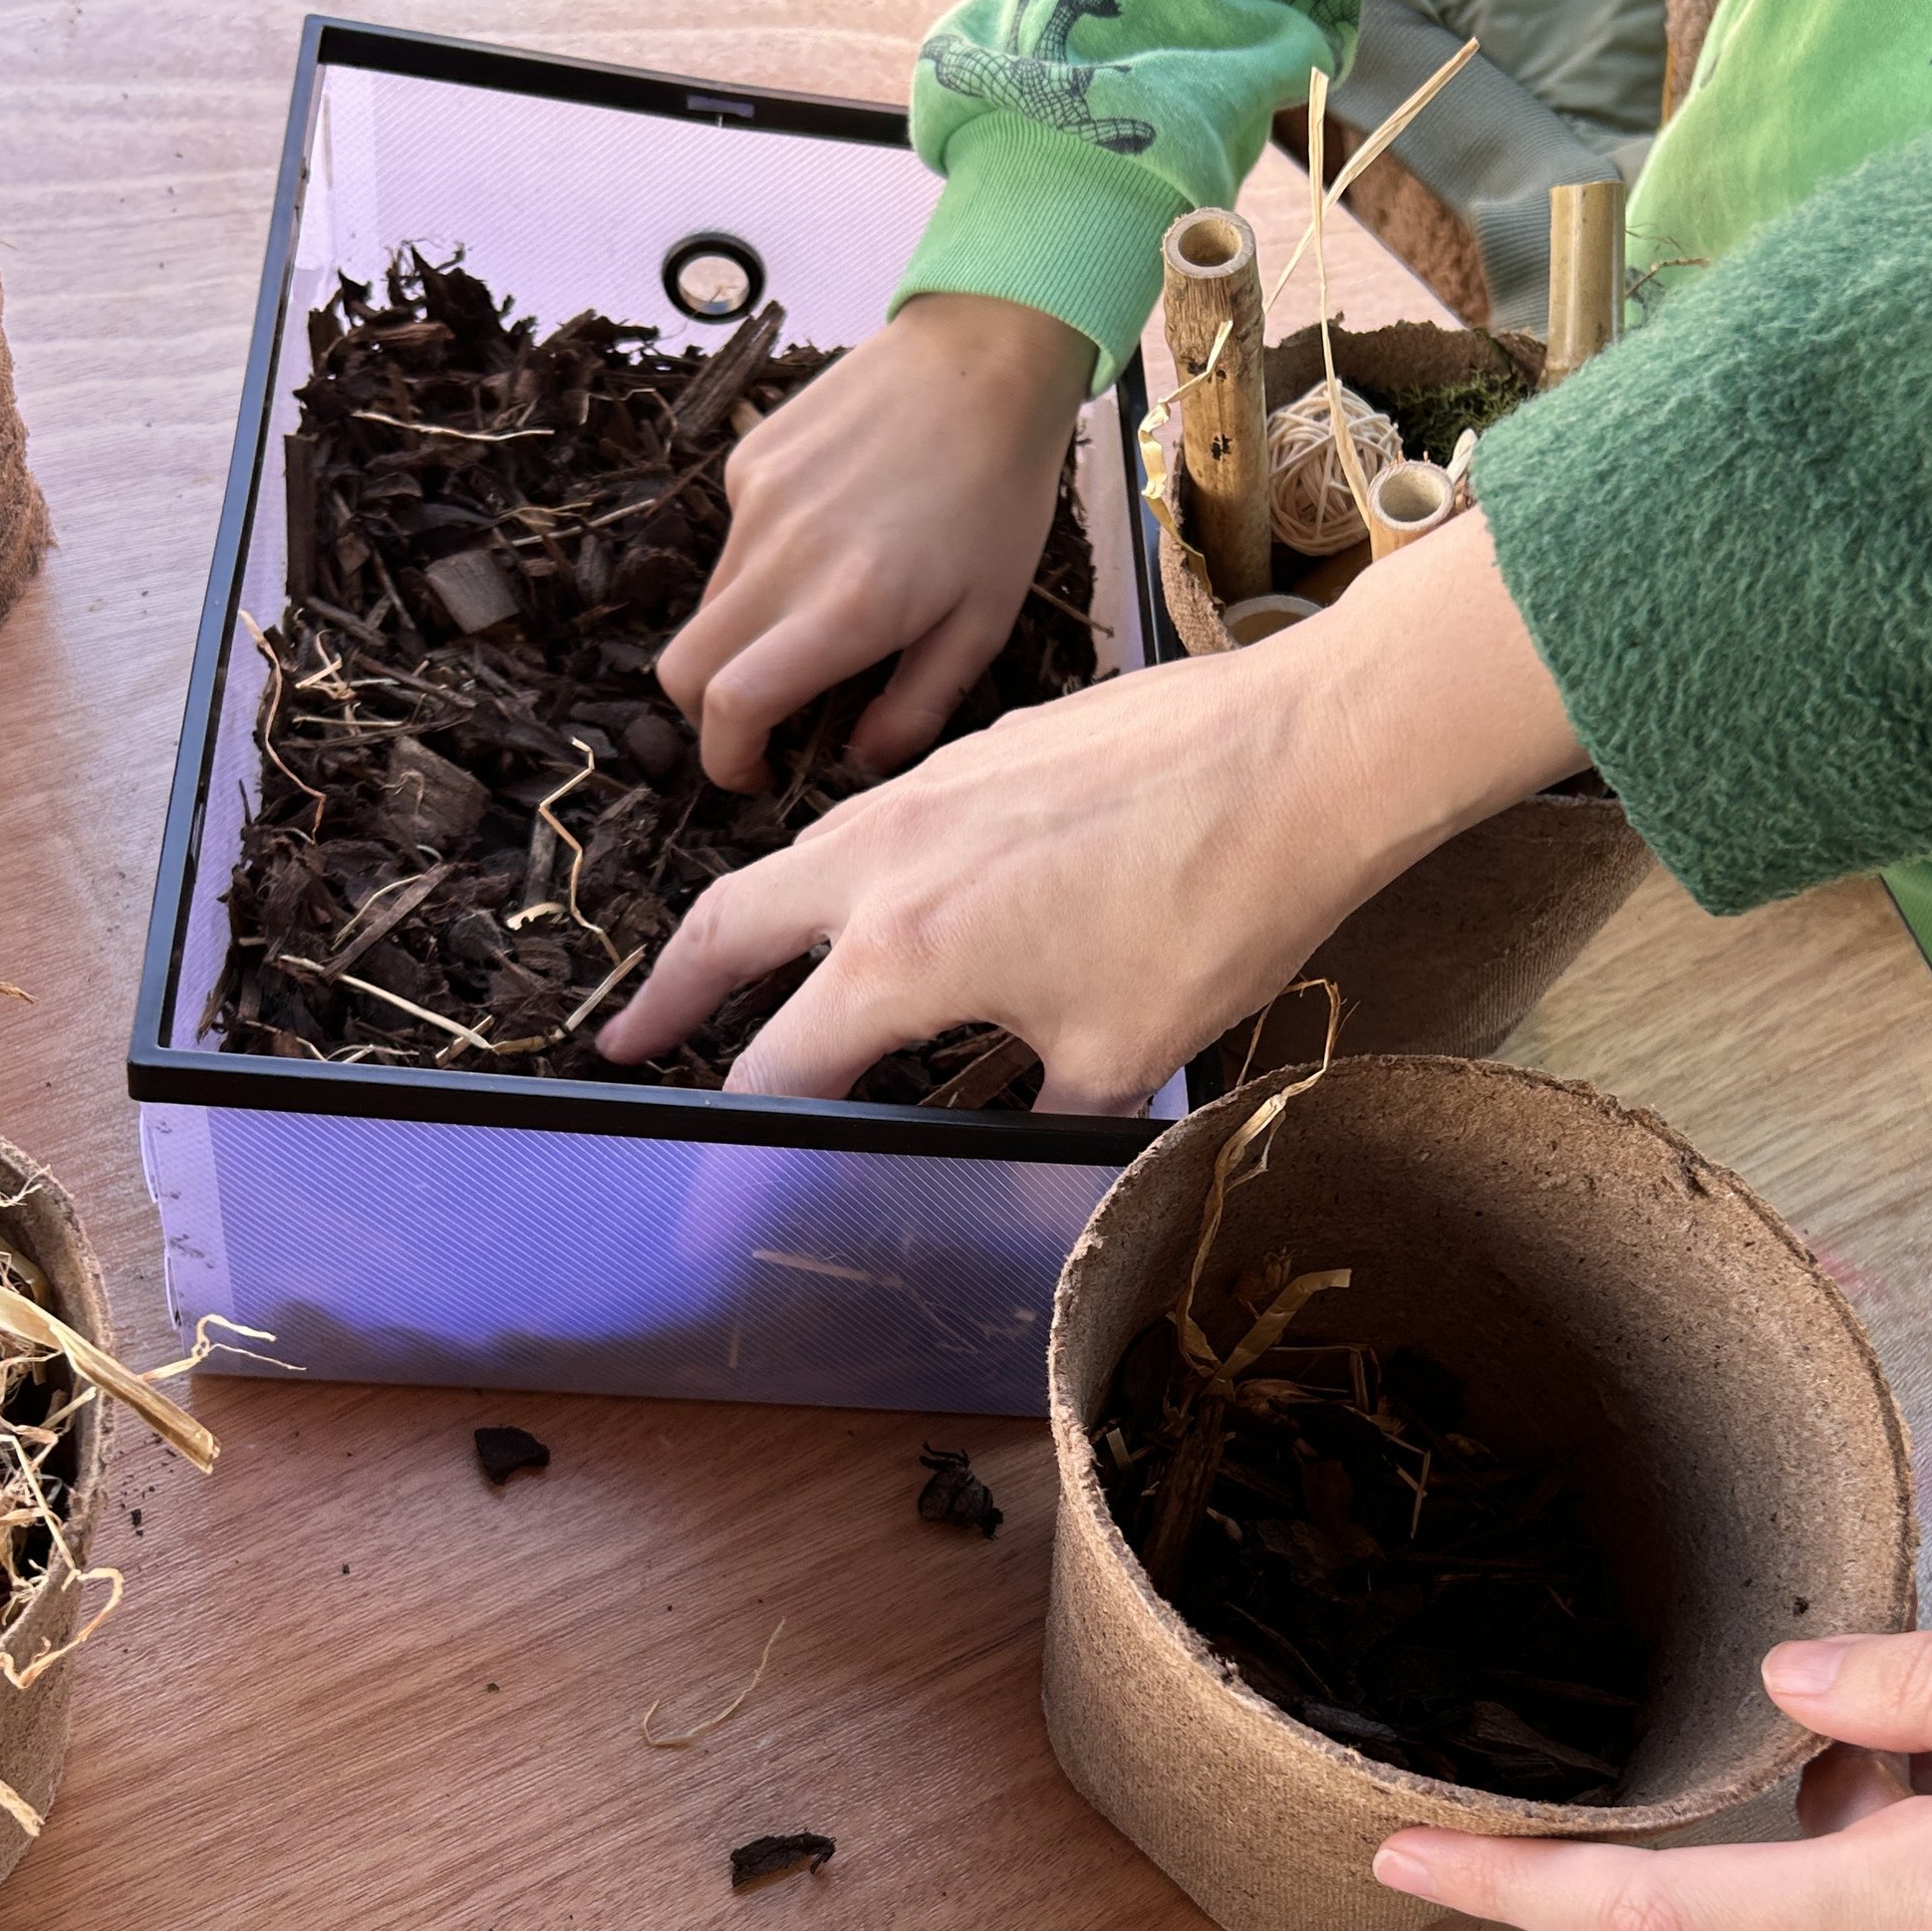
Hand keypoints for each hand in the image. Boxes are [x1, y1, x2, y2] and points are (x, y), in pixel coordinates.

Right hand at [605, 509, 1581, 1109]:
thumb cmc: (1217, 909)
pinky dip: (846, 868)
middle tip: (630, 1040)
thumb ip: (1038, 1111)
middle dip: (671, 993)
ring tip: (736, 963)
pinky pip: (877, 818)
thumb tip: (1012, 1143)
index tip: (711, 1182)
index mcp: (901, 954)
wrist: (1302, 757)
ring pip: (800, 858)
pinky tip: (884, 895)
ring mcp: (926, 789)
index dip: (737, 1138)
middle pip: (730, 928)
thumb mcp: (1121, 1056)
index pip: (779, 1064)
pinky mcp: (979, 748)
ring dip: (754, 919)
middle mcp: (884, 861)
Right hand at [658, 291, 1094, 789]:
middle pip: (683, 669)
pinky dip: (764, 568)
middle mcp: (783, 557)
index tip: (757, 773)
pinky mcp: (751, 460)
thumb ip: (917, 707)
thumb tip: (859, 759)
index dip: (728, 760)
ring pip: (710, 607)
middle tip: (766, 720)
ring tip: (821, 617)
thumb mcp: (984, 622)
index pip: (732, 707)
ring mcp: (756, 503)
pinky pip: (733, 543)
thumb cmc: (1000, 494)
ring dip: (745, 638)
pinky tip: (833, 536)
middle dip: (709, 714)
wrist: (984, 359)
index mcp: (845, 609)